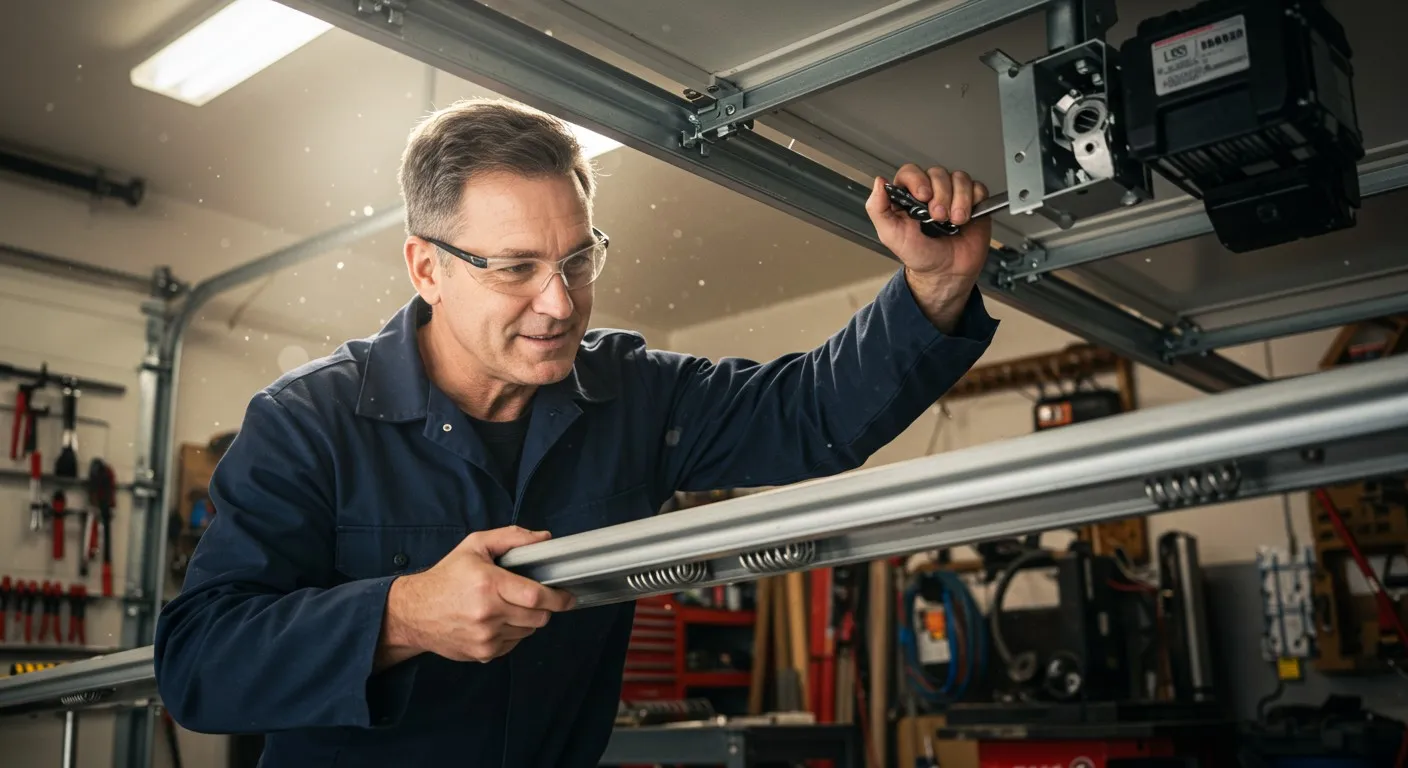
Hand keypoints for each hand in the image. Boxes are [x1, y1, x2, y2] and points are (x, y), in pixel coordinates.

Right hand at [378, 526, 574, 666]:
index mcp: (488, 584)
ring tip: (509, 606)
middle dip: (545, 609)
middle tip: (536, 598)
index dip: (557, 598)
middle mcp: (487, 614)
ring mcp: (485, 637)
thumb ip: (511, 538)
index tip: (567, 595)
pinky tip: (497, 620)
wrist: (414, 612)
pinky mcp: (482, 653)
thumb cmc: (446, 577)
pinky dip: (513, 632)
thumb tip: (544, 539)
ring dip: (527, 620)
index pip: (536, 597)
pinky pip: (513, 644)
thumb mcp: (475, 546)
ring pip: (528, 631)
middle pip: (538, 618)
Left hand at [865, 163, 991, 282]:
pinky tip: (967, 217)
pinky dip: (974, 200)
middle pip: (937, 173)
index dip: (918, 180)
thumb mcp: (890, 235)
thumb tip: (879, 182)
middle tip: (938, 217)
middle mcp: (931, 191)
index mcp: (908, 195)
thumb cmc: (919, 255)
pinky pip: (978, 187)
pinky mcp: (973, 201)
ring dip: (959, 199)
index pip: (911, 171)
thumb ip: (877, 208)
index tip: (923, 196)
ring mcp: (953, 194)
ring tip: (955, 221)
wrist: (946, 273)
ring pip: (959, 178)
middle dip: (941, 195)